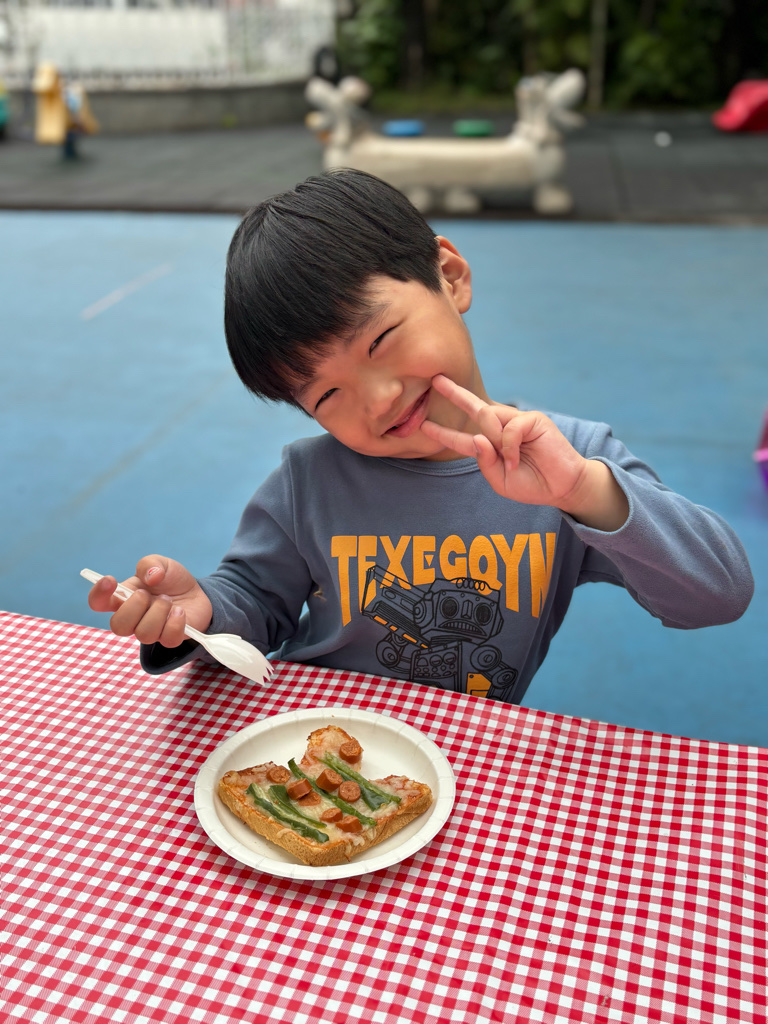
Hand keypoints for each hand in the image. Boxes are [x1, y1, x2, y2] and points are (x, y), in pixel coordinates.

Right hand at [87, 555, 212, 647]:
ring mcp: (151, 630)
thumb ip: (150, 564)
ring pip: (143, 634)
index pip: (98, 602)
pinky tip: (180, 611)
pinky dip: (175, 622)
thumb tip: (151, 577)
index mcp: (123, 597)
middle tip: (147, 594)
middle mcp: (133, 617)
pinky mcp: (170, 638)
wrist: (197, 593)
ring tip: (168, 601)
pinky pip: (167, 639)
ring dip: (158, 613)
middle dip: (134, 607)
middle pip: (117, 626)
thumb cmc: (171, 580)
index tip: (110, 580)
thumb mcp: (161, 563)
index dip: (98, 594)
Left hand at [421, 375, 627, 529]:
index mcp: (491, 447)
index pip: (463, 438)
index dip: (444, 433)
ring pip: (490, 418)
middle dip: (455, 394)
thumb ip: (485, 462)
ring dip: (492, 438)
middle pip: (475, 409)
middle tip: (435, 380)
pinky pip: (510, 428)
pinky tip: (518, 459)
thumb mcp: (500, 481)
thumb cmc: (532, 484)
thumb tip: (478, 437)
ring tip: (510, 460)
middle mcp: (502, 430)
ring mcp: (517, 422)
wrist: (561, 488)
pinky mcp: (533, 420)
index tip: (424, 426)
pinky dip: (510, 445)